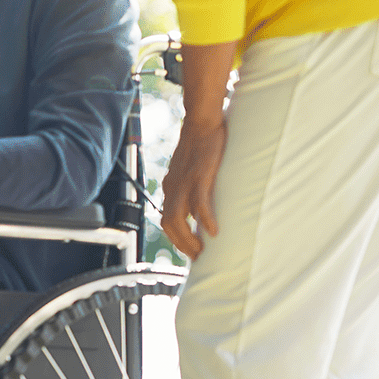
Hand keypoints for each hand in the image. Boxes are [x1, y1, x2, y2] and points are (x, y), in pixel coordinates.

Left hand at [160, 118, 226, 259]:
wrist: (202, 121)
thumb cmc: (201, 144)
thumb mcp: (191, 170)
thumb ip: (190, 187)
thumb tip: (199, 207)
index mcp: (170, 186)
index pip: (166, 219)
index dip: (175, 237)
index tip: (188, 250)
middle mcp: (172, 187)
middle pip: (168, 224)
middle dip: (181, 245)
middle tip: (196, 257)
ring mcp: (184, 182)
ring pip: (178, 219)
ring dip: (189, 239)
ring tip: (202, 251)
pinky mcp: (199, 176)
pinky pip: (199, 203)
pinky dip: (204, 219)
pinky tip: (212, 231)